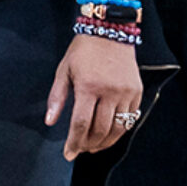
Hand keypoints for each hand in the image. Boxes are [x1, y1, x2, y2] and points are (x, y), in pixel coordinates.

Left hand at [46, 29, 142, 160]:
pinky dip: (119, 131)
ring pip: (117, 128)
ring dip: (105, 142)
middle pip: (99, 129)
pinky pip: (130, 119)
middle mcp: (109, 91)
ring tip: (94, 147)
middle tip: (80, 150)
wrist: (110, 31)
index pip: (81, 123)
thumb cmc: (83, 51)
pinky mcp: (136, 92)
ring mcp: (125, 92)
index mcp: (88, 86)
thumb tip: (50, 122)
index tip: (68, 154)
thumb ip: (57, 97)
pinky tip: (109, 135)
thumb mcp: (64, 70)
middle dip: (88, 144)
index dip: (74, 142)